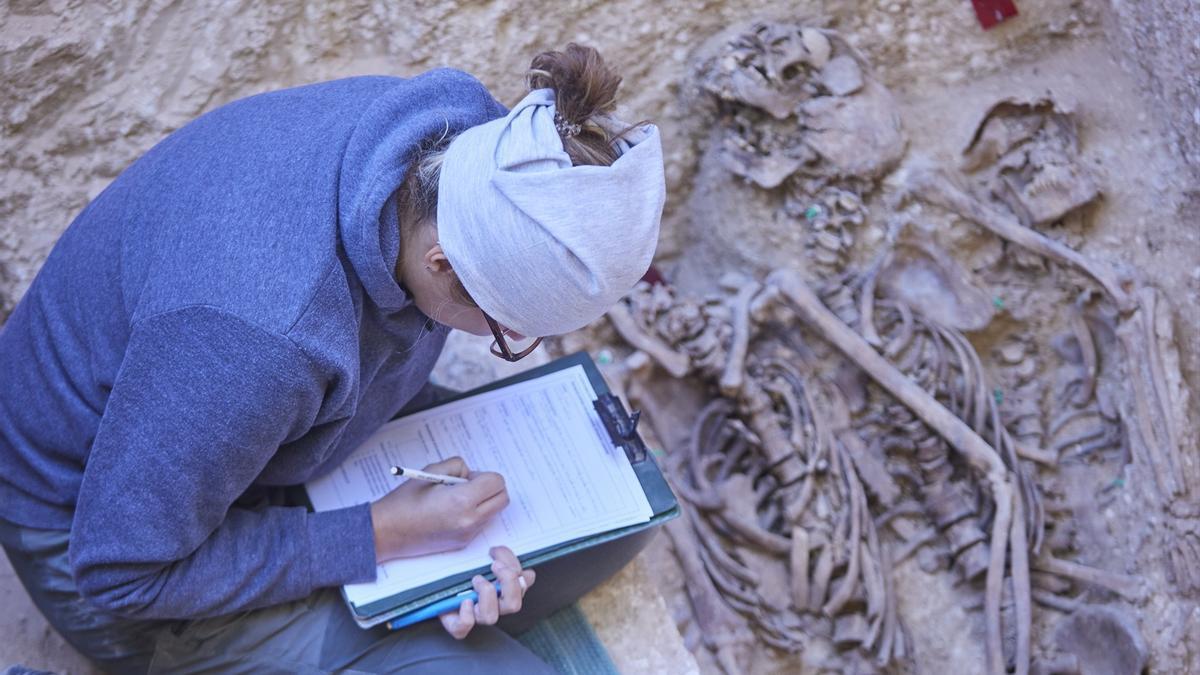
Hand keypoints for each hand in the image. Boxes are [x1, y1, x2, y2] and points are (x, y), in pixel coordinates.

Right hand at [369, 456, 507, 562]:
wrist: (388, 532)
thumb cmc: (406, 501)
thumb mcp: (431, 471)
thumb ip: (458, 466)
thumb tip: (472, 474)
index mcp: (462, 500)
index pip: (497, 482)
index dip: (484, 475)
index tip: (468, 477)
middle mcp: (470, 520)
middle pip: (503, 498)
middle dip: (491, 488)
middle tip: (469, 485)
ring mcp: (468, 534)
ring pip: (494, 511)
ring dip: (484, 501)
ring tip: (457, 499)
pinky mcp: (464, 543)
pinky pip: (482, 523)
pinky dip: (475, 514)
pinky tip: (452, 512)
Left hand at [439, 546, 535, 639]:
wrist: (436, 584)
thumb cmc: (462, 570)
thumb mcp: (480, 558)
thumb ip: (501, 558)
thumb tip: (516, 563)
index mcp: (505, 588)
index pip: (523, 584)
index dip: (520, 573)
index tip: (501, 558)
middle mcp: (493, 606)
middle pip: (514, 605)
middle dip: (508, 582)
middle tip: (494, 565)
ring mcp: (476, 617)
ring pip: (491, 618)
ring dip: (486, 594)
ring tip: (476, 579)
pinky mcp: (457, 625)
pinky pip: (464, 627)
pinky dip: (466, 615)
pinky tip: (465, 601)